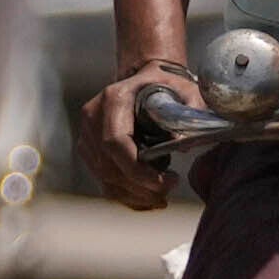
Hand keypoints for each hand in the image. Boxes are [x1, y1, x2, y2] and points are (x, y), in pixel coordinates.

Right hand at [83, 59, 198, 209]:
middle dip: (140, 187)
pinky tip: (148, 199)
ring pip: (104, 177)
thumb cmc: (166, 86)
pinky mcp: (89, 149)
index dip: (137, 170)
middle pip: (108, 165)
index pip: (115, 142)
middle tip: (167, 193)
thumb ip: (191, 111)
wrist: (145, 79)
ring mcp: (87, 134)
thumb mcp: (186, 90)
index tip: (166, 182)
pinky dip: (126, 195)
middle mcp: (93, 116)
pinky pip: (103, 180)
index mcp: (114, 99)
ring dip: (134, 195)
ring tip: (161, 198)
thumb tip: (185, 145)